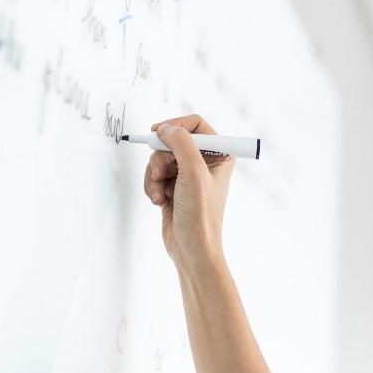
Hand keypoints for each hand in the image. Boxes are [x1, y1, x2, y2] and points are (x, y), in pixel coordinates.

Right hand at [143, 114, 235, 276]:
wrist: (191, 248)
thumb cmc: (201, 216)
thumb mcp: (193, 172)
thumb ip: (181, 143)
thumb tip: (166, 129)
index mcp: (220, 155)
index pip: (196, 125)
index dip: (175, 126)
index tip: (158, 133)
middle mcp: (205, 163)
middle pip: (173, 141)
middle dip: (161, 158)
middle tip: (161, 173)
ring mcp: (188, 176)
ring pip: (160, 159)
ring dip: (154, 175)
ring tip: (161, 192)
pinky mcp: (174, 187)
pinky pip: (154, 175)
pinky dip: (152, 186)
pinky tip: (160, 201)